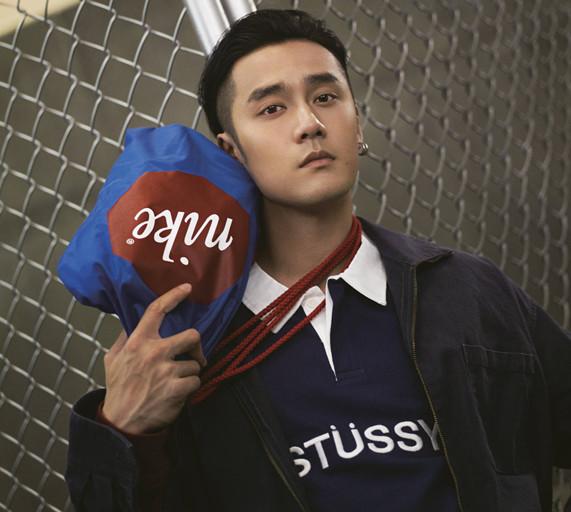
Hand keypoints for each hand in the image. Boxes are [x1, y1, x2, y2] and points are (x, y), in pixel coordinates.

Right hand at [102, 283, 206, 434]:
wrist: (121, 422)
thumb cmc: (118, 389)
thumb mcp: (113, 359)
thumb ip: (125, 338)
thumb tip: (133, 322)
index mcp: (137, 342)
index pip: (156, 311)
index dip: (173, 296)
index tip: (186, 289)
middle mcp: (153, 353)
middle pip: (192, 336)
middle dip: (196, 346)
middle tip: (193, 355)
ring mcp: (166, 371)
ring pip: (194, 363)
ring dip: (188, 373)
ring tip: (173, 382)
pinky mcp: (177, 389)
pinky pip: (196, 380)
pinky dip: (190, 387)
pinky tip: (177, 392)